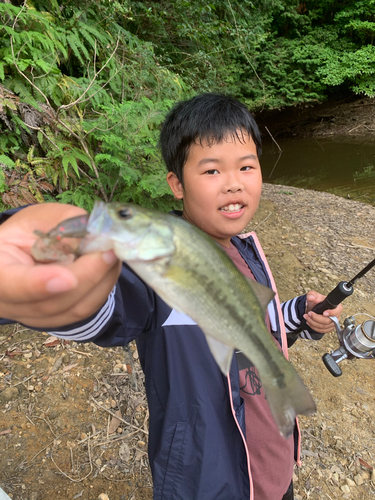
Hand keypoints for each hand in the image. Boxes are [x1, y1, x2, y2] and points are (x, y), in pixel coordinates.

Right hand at [0, 203, 120, 327]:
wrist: (25, 254)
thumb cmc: (28, 233)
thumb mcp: (38, 218)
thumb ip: (63, 223)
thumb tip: (95, 235)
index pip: (12, 285)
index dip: (38, 285)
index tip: (67, 278)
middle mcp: (10, 303)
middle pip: (51, 302)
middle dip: (87, 275)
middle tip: (109, 250)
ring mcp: (35, 316)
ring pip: (74, 309)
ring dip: (101, 281)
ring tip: (113, 253)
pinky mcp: (60, 319)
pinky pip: (86, 309)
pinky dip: (104, 286)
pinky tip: (110, 266)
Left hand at [303, 290, 342, 333]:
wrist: (314, 307)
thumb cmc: (317, 301)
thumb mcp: (314, 296)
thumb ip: (312, 295)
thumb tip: (311, 297)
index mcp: (337, 306)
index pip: (338, 311)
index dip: (332, 313)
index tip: (324, 313)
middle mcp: (336, 315)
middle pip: (328, 320)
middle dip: (316, 318)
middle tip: (309, 314)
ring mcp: (333, 323)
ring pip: (324, 326)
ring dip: (313, 323)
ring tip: (307, 317)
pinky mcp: (328, 328)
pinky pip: (322, 330)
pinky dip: (314, 327)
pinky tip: (309, 322)